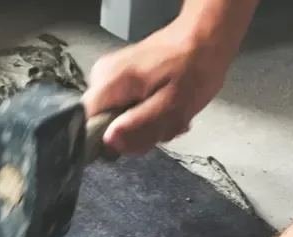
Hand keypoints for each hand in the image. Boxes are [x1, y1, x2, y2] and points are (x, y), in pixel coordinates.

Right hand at [84, 16, 233, 155]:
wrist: (205, 36)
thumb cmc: (193, 69)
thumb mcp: (172, 105)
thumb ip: (139, 126)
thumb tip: (108, 142)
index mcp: (109, 84)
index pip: (87, 126)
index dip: (112, 141)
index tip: (141, 138)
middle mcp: (100, 79)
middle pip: (105, 126)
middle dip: (137, 134)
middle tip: (165, 125)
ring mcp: (109, 78)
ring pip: (118, 121)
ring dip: (146, 126)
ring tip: (170, 116)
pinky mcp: (120, 80)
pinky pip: (126, 110)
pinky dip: (148, 115)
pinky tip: (166, 108)